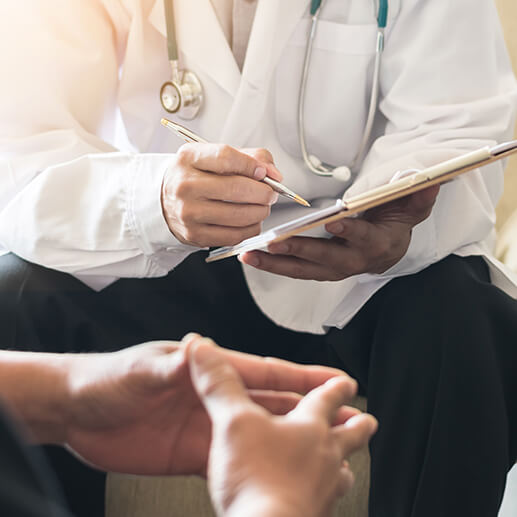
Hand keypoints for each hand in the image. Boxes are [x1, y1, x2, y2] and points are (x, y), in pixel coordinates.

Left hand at [62, 335, 350, 476]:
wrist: (75, 412)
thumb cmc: (105, 379)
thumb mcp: (140, 370)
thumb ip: (172, 365)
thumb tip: (198, 349)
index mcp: (207, 370)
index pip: (264, 372)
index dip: (301, 376)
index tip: (335, 380)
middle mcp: (213, 397)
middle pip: (272, 404)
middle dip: (309, 410)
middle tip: (344, 418)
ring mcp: (205, 426)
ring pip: (259, 432)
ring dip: (290, 439)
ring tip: (322, 448)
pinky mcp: (191, 452)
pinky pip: (232, 457)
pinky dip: (256, 463)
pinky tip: (276, 470)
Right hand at [162, 144, 281, 246]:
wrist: (165, 201)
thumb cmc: (197, 176)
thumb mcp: (215, 157)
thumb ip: (249, 157)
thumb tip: (274, 174)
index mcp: (189, 158)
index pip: (226, 157)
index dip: (252, 165)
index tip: (265, 173)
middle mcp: (185, 185)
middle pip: (235, 189)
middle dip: (263, 193)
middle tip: (271, 194)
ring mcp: (189, 213)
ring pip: (239, 215)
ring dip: (260, 212)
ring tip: (262, 207)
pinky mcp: (195, 235)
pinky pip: (234, 235)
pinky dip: (250, 229)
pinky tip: (251, 221)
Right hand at [190, 339, 376, 516]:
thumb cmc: (258, 479)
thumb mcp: (233, 422)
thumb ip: (220, 385)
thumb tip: (202, 350)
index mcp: (308, 426)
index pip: (326, 397)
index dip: (335, 386)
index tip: (346, 381)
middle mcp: (324, 455)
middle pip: (348, 435)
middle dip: (356, 425)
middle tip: (367, 421)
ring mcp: (323, 489)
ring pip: (341, 473)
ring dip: (343, 466)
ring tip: (346, 467)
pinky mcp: (312, 516)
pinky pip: (324, 505)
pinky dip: (322, 500)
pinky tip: (316, 504)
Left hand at [240, 186, 439, 280]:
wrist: (388, 248)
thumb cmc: (394, 222)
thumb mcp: (412, 206)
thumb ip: (419, 194)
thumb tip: (433, 179)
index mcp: (376, 244)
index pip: (363, 238)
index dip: (350, 232)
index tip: (334, 222)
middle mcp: (353, 261)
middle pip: (325, 259)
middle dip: (300, 250)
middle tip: (275, 242)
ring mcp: (333, 269)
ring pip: (304, 269)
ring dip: (276, 264)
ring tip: (250, 255)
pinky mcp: (318, 271)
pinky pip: (294, 271)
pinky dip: (273, 265)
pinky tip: (251, 257)